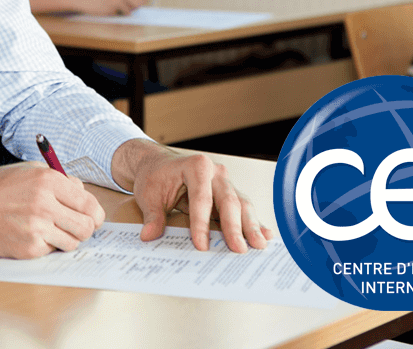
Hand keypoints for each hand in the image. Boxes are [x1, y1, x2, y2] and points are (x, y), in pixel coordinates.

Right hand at [0, 161, 105, 257]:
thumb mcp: (27, 171)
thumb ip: (58, 180)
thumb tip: (82, 193)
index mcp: (48, 181)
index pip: (89, 203)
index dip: (95, 213)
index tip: (92, 217)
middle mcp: (45, 203)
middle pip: (87, 226)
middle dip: (85, 228)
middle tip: (76, 227)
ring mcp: (37, 228)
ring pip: (73, 242)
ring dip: (66, 238)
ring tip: (50, 230)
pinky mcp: (28, 248)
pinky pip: (52, 251)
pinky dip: (46, 246)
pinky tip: (31, 235)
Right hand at [79, 0, 149, 16]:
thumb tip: (138, 1)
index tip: (137, 2)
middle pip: (141, 0)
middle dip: (135, 6)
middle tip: (126, 7)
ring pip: (133, 8)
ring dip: (126, 10)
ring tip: (114, 7)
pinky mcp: (114, 5)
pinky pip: (123, 13)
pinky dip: (117, 14)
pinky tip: (107, 8)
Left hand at [113, 139, 273, 252]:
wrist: (157, 163)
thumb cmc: (155, 176)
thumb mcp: (147, 194)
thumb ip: (152, 215)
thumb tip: (149, 236)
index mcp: (196, 166)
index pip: (201, 198)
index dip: (201, 223)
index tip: (202, 246)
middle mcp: (216, 172)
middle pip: (229, 200)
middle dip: (234, 227)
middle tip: (239, 250)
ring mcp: (225, 182)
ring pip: (242, 204)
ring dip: (250, 226)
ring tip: (258, 246)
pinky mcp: (230, 193)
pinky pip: (244, 208)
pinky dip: (254, 222)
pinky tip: (265, 236)